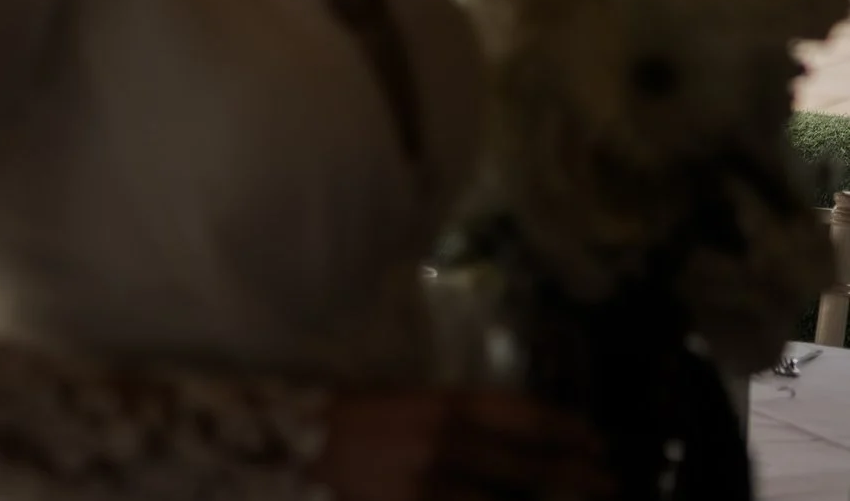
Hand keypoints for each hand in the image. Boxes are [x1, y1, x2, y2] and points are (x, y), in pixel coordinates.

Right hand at [315, 389, 608, 500]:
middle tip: (609, 485)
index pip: (523, 415)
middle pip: (531, 466)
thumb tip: (515, 445)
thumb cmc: (344, 422)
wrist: (284, 449)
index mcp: (440, 405)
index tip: (596, 442)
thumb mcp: (403, 405)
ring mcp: (432, 486)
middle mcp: (445, 443)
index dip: (567, 430)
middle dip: (577, 479)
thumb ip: (454, 420)